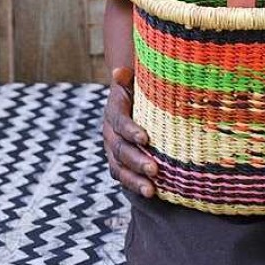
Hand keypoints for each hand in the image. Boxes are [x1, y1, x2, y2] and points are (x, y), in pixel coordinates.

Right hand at [102, 67, 157, 197]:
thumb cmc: (141, 89)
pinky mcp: (118, 162)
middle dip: (136, 160)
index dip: (130, 130)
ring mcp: (112, 150)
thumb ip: (129, 77)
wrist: (132, 100)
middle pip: (120, 149)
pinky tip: (151, 193)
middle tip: (155, 169)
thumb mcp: (137, 80)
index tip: (145, 138)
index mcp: (114, 110)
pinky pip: (123, 177)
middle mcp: (110, 132)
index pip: (119, 121)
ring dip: (135, 180)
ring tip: (151, 190)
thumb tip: (119, 71)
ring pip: (119, 167)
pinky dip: (135, 185)